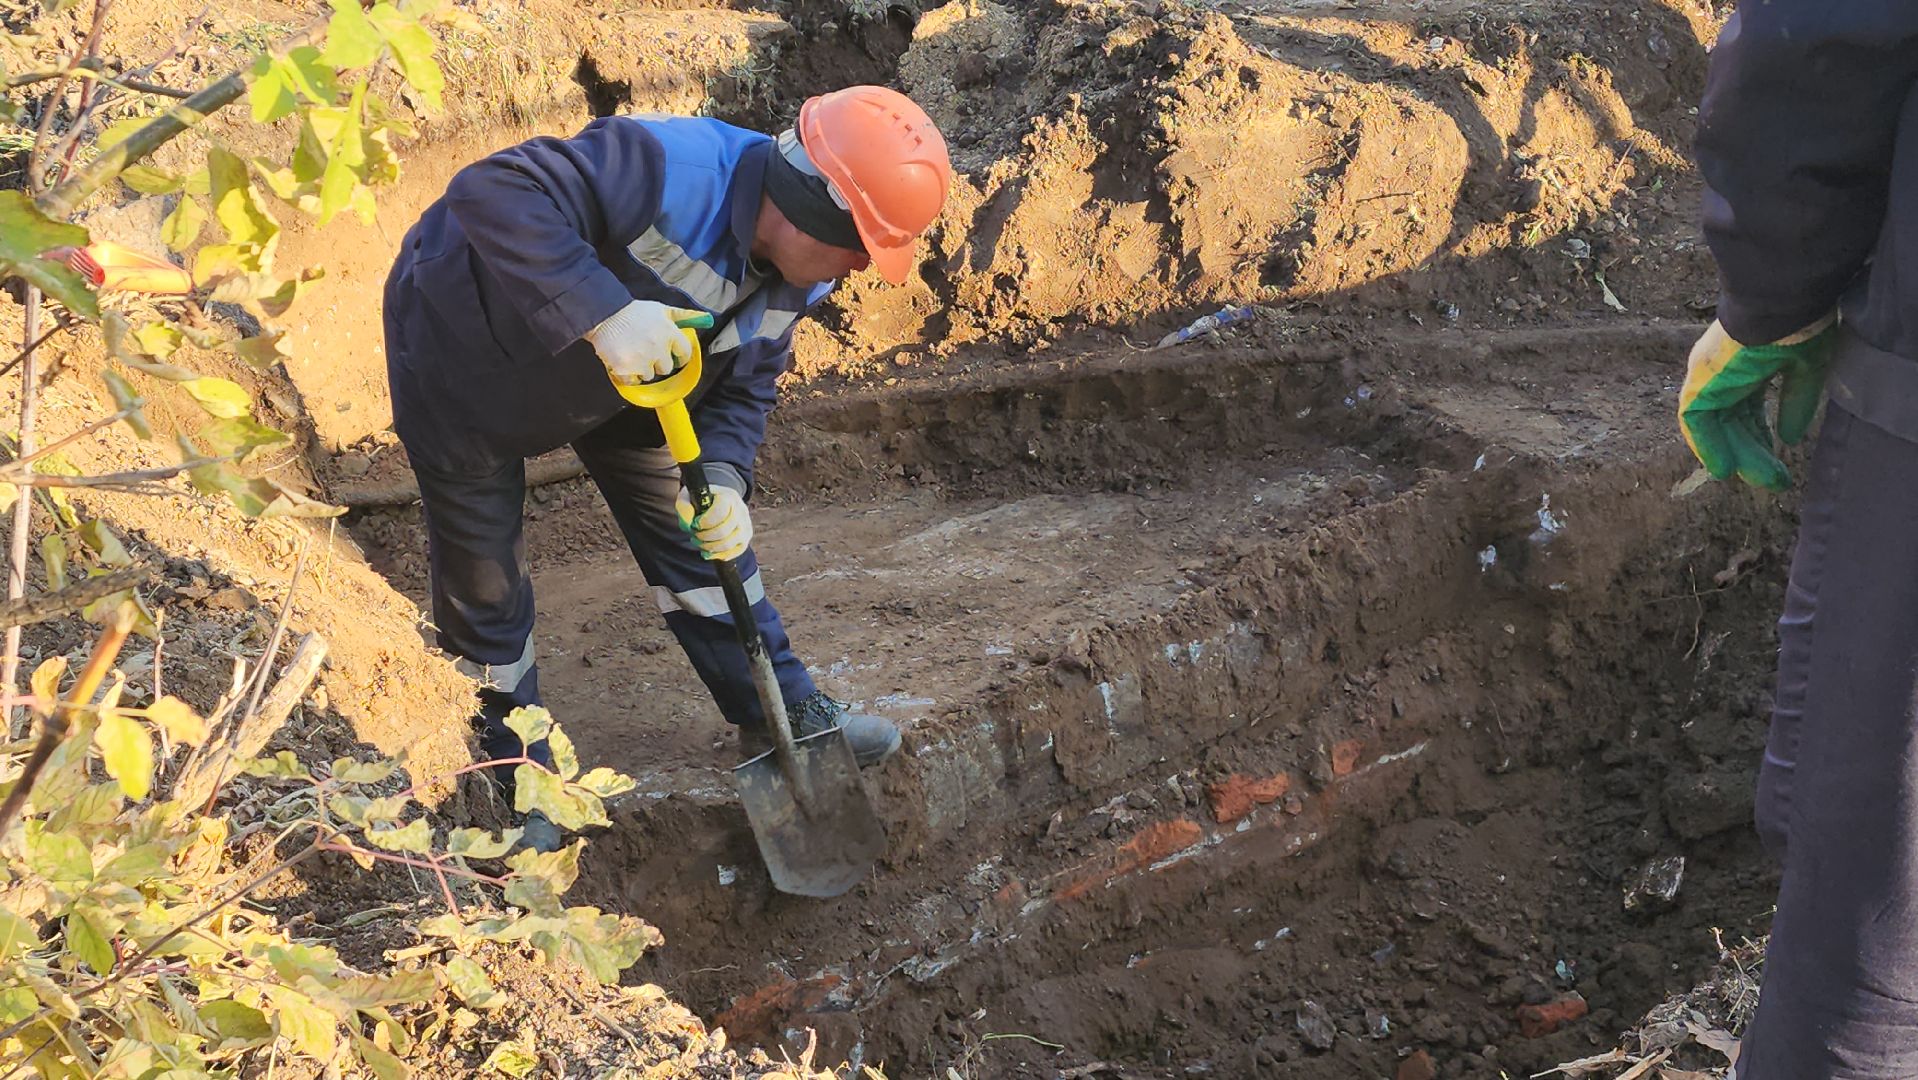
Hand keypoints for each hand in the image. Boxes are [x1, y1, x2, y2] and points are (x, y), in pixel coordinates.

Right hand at [585, 300, 711, 383]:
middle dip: (658, 362)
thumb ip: (684, 315)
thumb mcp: (661, 309)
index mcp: (669, 333)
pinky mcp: (626, 369)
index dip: (678, 355)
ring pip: (649, 376)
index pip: (684, 353)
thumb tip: (707, 319)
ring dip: (642, 369)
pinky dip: (628, 374)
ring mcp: (642, 360)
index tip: (673, 356)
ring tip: (632, 354)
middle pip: (666, 368)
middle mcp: (658, 348)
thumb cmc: (634, 311)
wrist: (604, 314)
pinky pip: (632, 381)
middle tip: (646, 351)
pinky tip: (622, 361)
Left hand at [675, 485, 752, 561]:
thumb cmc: (702, 500)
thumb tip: (688, 524)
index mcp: (728, 496)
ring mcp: (746, 525)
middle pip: (723, 531)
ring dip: (710, 547)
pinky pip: (736, 551)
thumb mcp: (689, 496)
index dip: (705, 522)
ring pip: (729, 543)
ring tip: (701, 543)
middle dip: (704, 537)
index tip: (695, 524)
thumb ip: (684, 507)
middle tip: (695, 535)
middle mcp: (741, 510)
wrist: (719, 500)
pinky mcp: (746, 538)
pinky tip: (710, 551)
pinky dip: (720, 554)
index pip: (719, 512)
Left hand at [1679, 316, 1836, 490]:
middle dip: (1753, 450)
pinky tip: (1724, 468)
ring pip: (1717, 425)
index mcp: (1748, 363)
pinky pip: (1696, 421)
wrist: (1781, 303)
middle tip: (1774, 480)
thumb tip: (1790, 438)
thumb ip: (1796, 403)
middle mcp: (1724, 371)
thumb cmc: (1799, 324)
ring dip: (1737, 454)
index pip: (1748, 406)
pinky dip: (1708, 445)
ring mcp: (1709, 375)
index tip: (1777, 455)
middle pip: (1734, 419)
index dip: (1761, 433)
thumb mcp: (1806, 369)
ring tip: (1760, 480)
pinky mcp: (1700, 381)